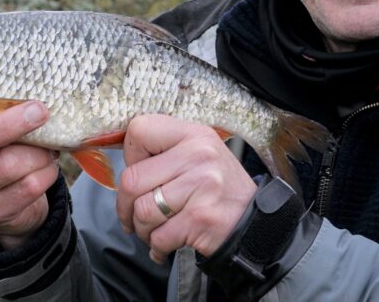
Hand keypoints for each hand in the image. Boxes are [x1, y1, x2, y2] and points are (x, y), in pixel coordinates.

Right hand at [0, 98, 58, 249]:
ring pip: (3, 167)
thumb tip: (30, 91)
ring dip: (36, 152)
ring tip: (50, 146)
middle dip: (6, 126)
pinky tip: (48, 166)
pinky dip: (45, 172)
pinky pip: (25, 188)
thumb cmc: (3, 143)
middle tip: (39, 110)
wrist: (16, 195)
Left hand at [117, 114, 256, 263]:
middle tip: (134, 215)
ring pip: (142, 211)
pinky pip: (158, 237)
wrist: (254, 221)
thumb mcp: (199, 154)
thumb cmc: (218, 188)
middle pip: (132, 179)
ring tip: (155, 230)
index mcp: (194, 134)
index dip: (131, 156)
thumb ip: (165, 151)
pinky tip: (165, 245)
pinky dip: (157, 247)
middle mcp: (199, 155)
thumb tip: (124, 160)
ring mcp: (202, 186)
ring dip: (142, 229)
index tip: (140, 172)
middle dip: (125, 206)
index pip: (139, 130)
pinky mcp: (201, 218)